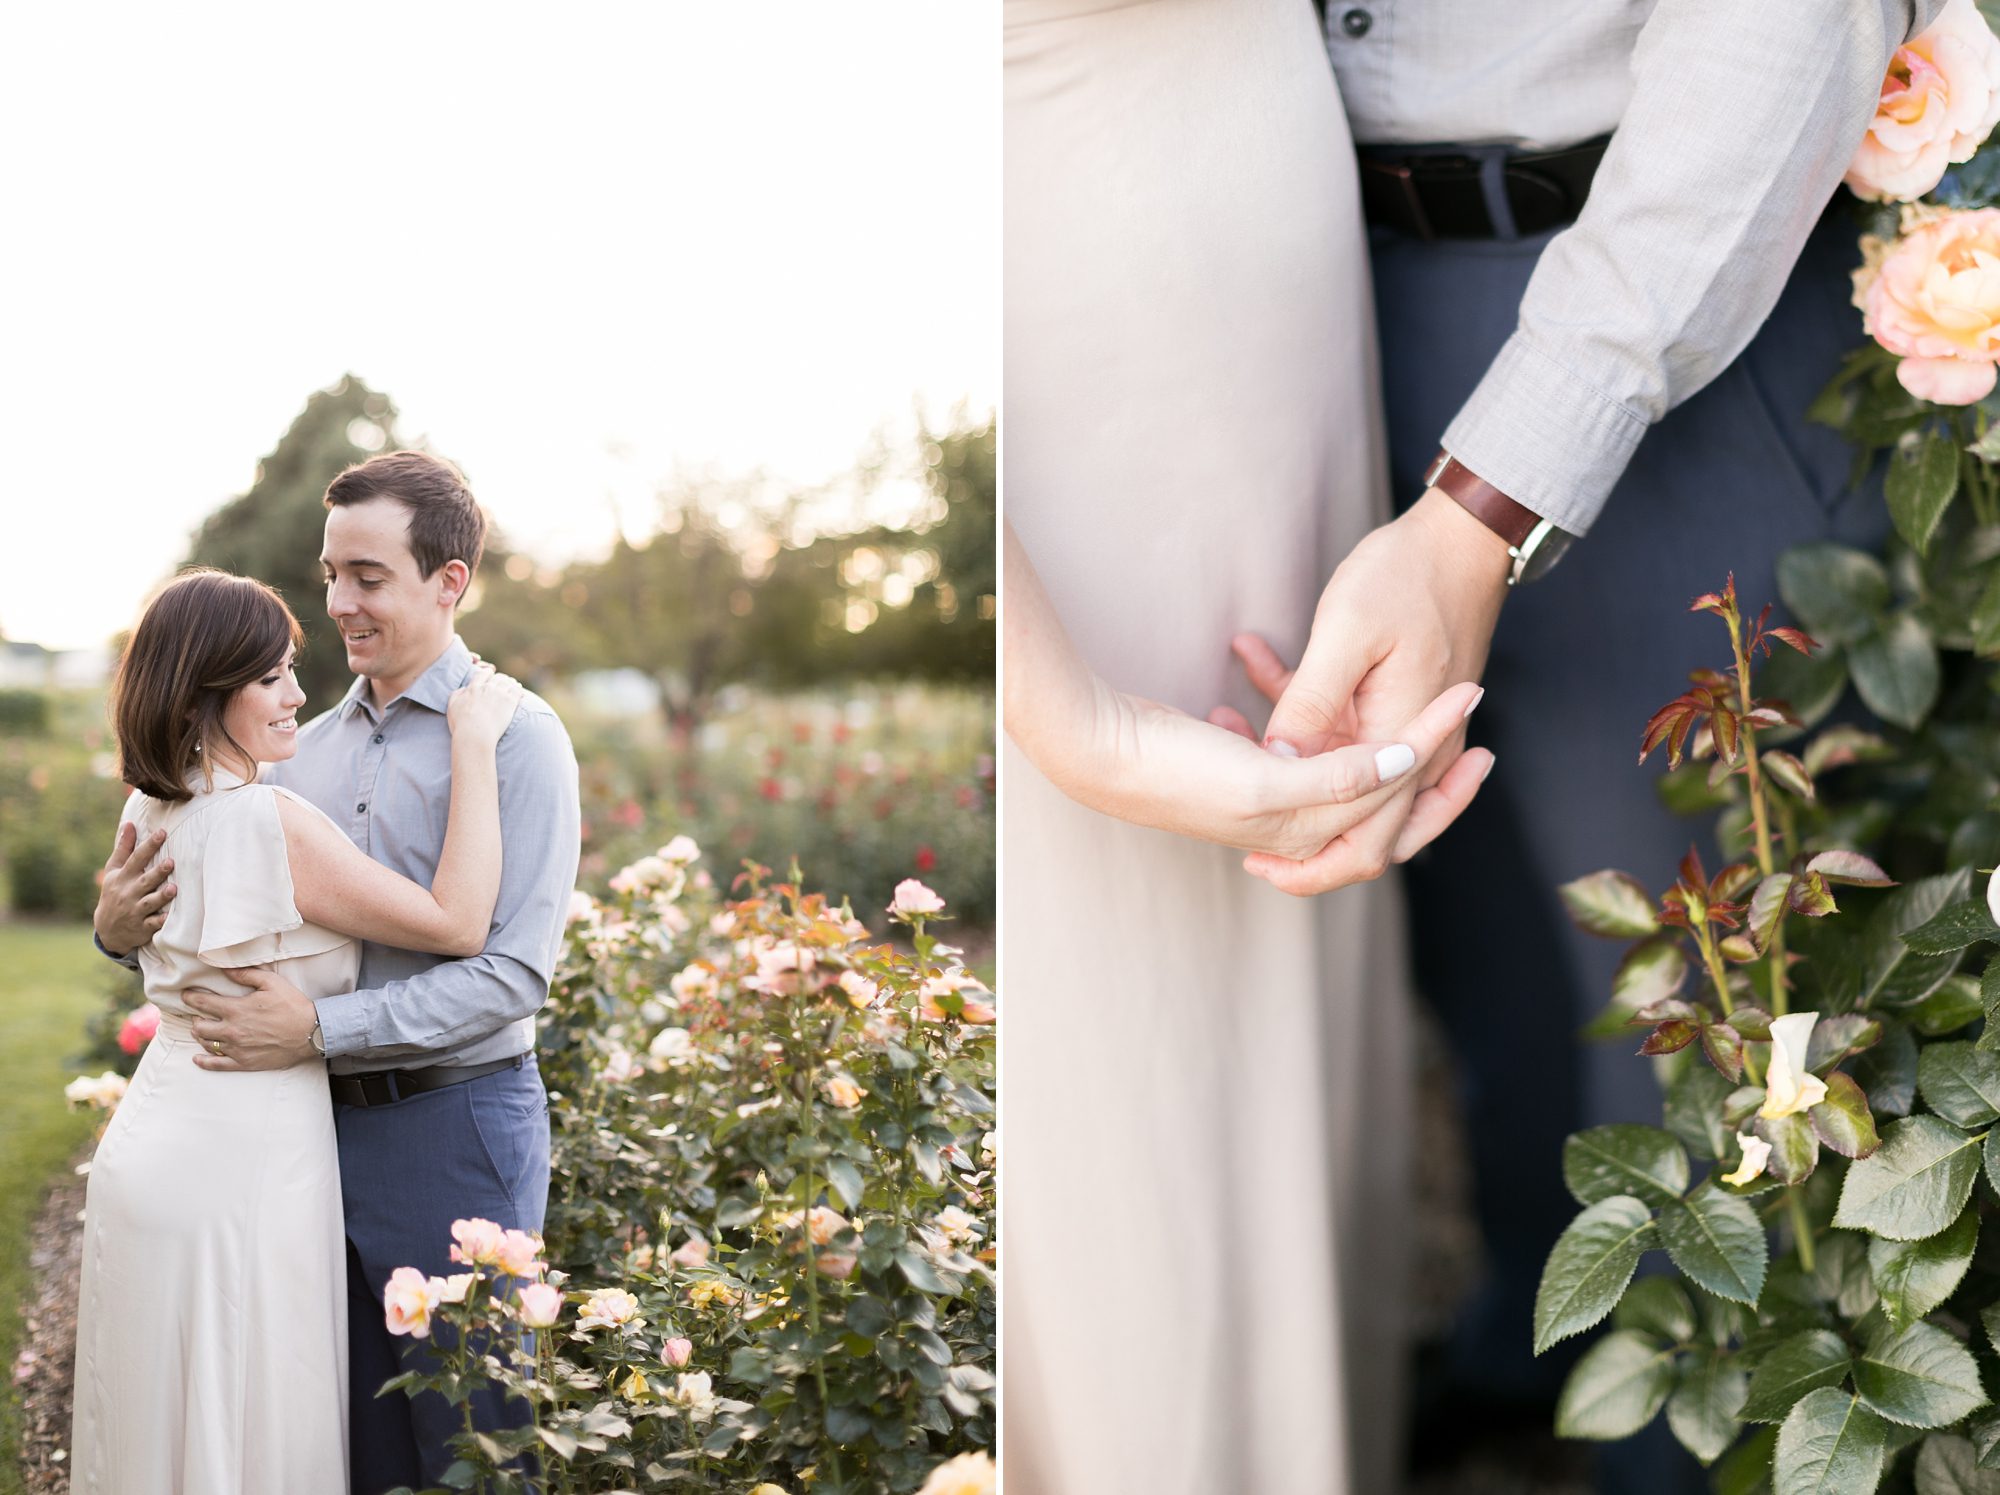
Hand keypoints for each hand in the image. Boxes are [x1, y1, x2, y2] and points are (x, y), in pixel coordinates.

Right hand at [95, 822, 175, 955]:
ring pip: (150, 902)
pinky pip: (152, 924)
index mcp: (123, 877)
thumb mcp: (114, 871)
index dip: (149, 846)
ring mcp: (135, 911)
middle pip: (145, 881)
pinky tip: (170, 916)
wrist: (108, 929)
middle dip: (158, 872)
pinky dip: (160, 921)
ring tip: (173, 888)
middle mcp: (128, 893)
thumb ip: (123, 848)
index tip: (162, 832)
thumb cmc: (115, 892)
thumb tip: (129, 823)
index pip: (136, 859)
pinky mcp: (142, 927)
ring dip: (161, 896)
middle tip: (171, 862)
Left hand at [185, 969, 319, 1070]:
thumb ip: (246, 974)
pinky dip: (203, 1062)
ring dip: (200, 1036)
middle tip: (198, 1014)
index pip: (202, 1003)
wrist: (311, 1032)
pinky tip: (197, 1058)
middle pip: (199, 1026)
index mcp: (236, 1009)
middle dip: (196, 1018)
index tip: (185, 994)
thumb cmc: (293, 1005)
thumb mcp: (272, 982)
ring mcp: (236, 1048)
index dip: (190, 997)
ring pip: (206, 1044)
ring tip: (202, 1030)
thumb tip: (225, 969)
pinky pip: (217, 1064)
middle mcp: (231, 1030)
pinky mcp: (244, 1062)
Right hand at [446, 662, 523, 745]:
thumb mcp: (452, 705)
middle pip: (497, 677)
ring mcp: (500, 694)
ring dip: (511, 682)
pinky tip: (520, 692)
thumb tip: (464, 689)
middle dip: (500, 678)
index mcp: (474, 687)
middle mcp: (488, 688)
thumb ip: (457, 694)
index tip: (490, 673)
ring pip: (508, 682)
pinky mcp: (510, 702)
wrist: (475, 734)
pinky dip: (519, 689)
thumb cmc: (461, 723)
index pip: (483, 674)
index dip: (487, 673)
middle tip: (503, 681)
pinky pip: (517, 691)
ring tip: (514, 684)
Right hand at [1048, 674, 1488, 859]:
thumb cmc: (1175, 770)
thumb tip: (1406, 765)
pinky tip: (1251, 667)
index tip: (1469, 692)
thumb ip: (1341, 777)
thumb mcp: (1266, 781)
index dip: (1438, 746)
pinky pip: (1280, 733)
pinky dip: (1279, 702)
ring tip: (1356, 668)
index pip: (1396, 795)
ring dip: (1339, 708)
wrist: (1094, 754)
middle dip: (1416, 743)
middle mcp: (1293, 822)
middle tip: (1457, 695)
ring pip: (1329, 750)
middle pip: (1378, 786)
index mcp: (1307, 831)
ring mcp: (1263, 795)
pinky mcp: (1232, 768)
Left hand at [1250, 489, 1510, 893]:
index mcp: (1401, 741)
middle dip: (1294, 827)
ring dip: (1286, 750)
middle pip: (1357, 823)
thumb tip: (1275, 762)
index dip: (1312, 865)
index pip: (1366, 840)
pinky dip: (1299, 704)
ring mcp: (1408, 726)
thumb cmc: (1406, 574)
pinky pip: (1344, 721)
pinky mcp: (1396, 699)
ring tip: (1223, 717)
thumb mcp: (1348, 633)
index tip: (1256, 860)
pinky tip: (1250, 656)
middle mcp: (1413, 748)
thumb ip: (1311, 703)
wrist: (1461, 533)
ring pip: (1341, 770)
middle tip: (1236, 826)